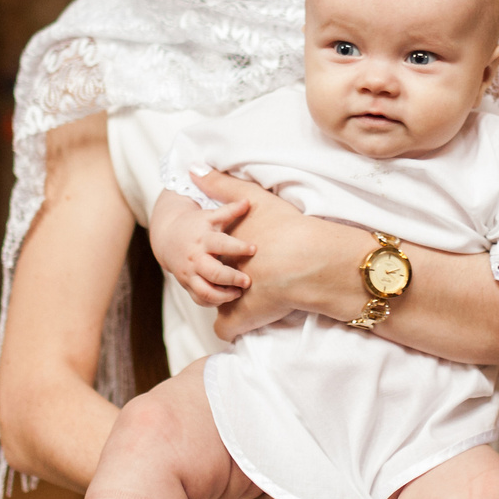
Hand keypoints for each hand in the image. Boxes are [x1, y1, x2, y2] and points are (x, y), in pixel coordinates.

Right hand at [154, 190, 252, 308]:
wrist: (167, 237)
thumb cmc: (195, 225)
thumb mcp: (211, 216)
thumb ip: (230, 210)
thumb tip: (248, 202)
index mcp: (203, 239)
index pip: (221, 244)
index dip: (238, 247)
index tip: (254, 249)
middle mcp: (196, 259)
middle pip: (214, 273)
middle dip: (232, 279)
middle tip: (248, 281)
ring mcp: (190, 274)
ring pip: (206, 292)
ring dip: (224, 296)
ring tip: (238, 293)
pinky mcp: (187, 284)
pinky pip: (199, 299)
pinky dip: (213, 302)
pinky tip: (226, 297)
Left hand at [194, 170, 364, 340]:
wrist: (305, 260)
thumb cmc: (284, 229)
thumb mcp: (254, 200)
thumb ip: (222, 184)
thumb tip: (192, 168)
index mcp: (221, 244)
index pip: (206, 249)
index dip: (209, 251)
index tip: (217, 251)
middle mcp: (219, 271)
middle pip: (204, 276)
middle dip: (206, 277)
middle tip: (218, 276)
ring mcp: (227, 297)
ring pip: (211, 302)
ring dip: (217, 302)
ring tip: (229, 302)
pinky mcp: (238, 319)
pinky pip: (224, 330)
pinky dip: (230, 330)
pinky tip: (234, 330)